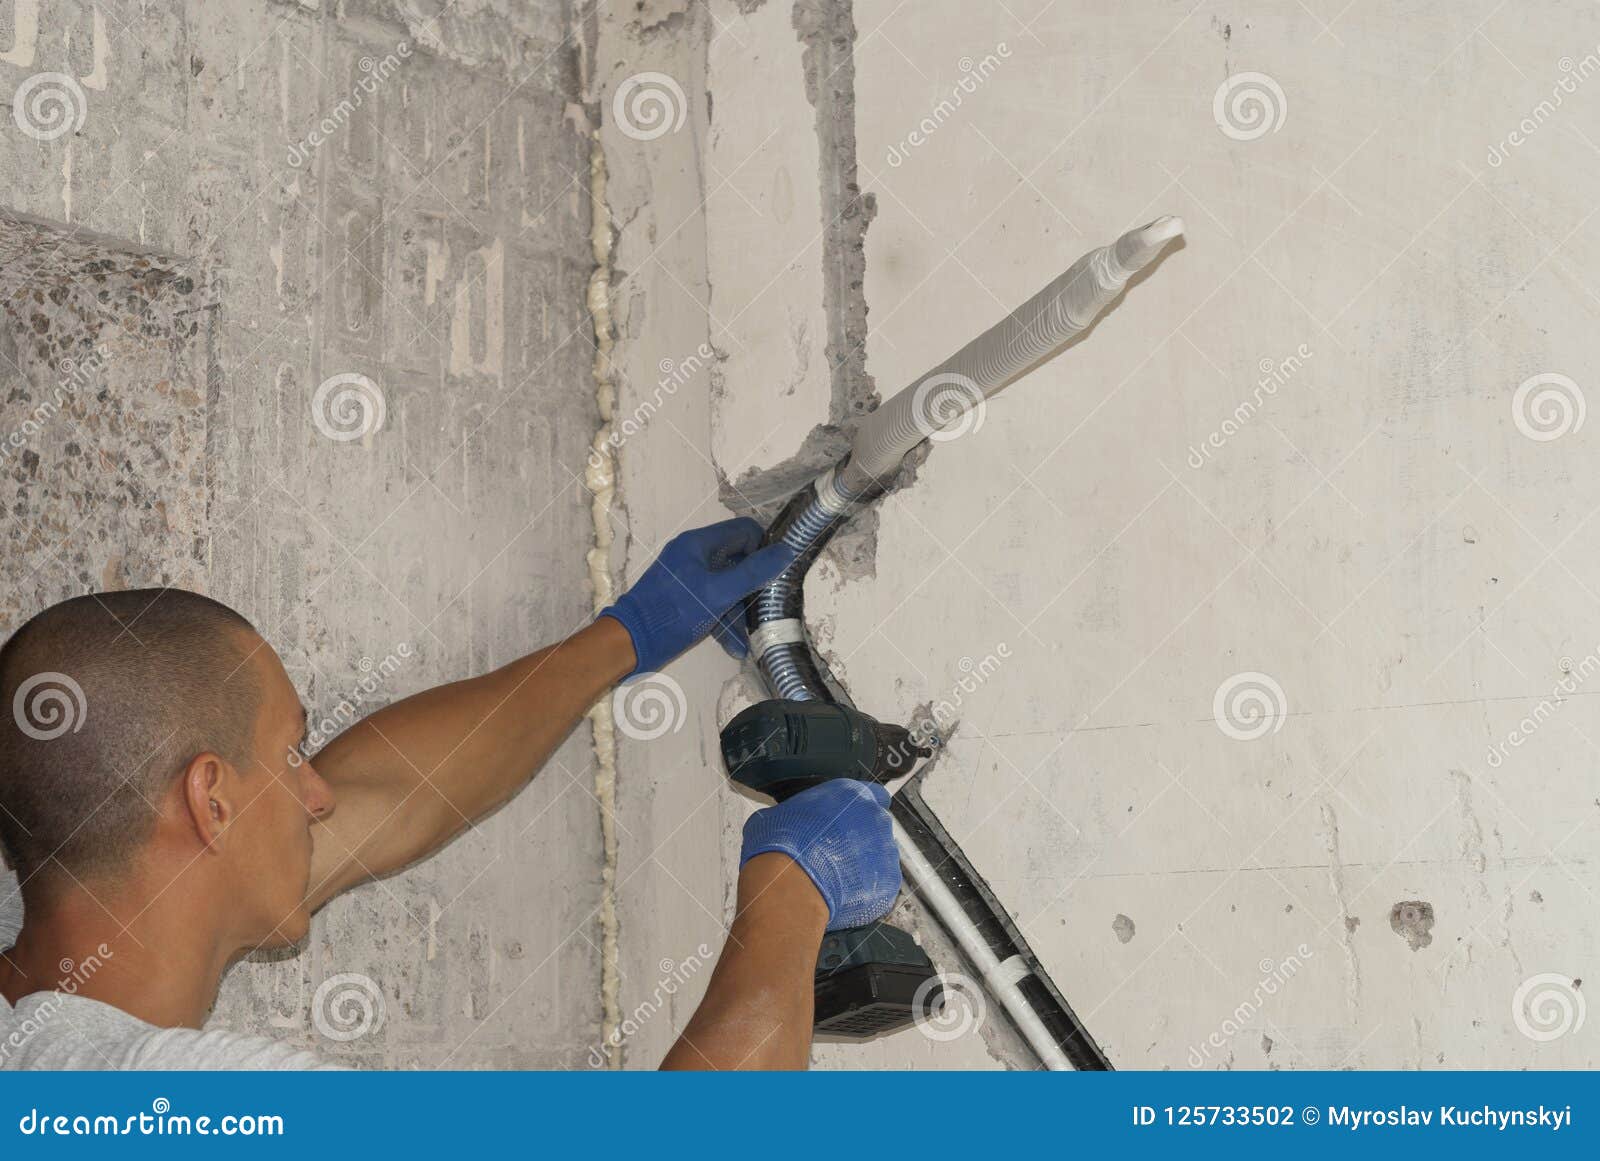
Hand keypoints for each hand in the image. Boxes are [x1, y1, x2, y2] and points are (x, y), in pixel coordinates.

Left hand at [600, 518, 794, 676]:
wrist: (631, 642)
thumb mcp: (718, 593)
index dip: (764, 548)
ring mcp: (689, 579)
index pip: (744, 530)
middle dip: (755, 586)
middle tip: (770, 606)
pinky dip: (725, 622)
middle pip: (738, 560)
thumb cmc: (674, 612)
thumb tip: (787, 551)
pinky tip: (735, 646)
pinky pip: (714, 604)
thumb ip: (753, 572)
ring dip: (741, 611)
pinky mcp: (686, 601)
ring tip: (750, 637)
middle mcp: (695, 556)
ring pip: (728, 587)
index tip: (776, 573)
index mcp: (699, 544)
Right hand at [739, 780, 900, 931]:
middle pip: (876, 826)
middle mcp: (874, 818)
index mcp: (852, 794)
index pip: (874, 794)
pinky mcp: (888, 882)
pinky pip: (881, 885)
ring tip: (837, 878)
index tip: (852, 819)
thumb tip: (784, 821)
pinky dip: (866, 891)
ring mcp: (885, 851)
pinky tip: (843, 894)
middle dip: (861, 839)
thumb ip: (797, 813)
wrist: (790, 884)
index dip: (862, 809)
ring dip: (864, 865)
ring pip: (881, 857)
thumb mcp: (779, 814)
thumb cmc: (782, 846)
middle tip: (836, 852)